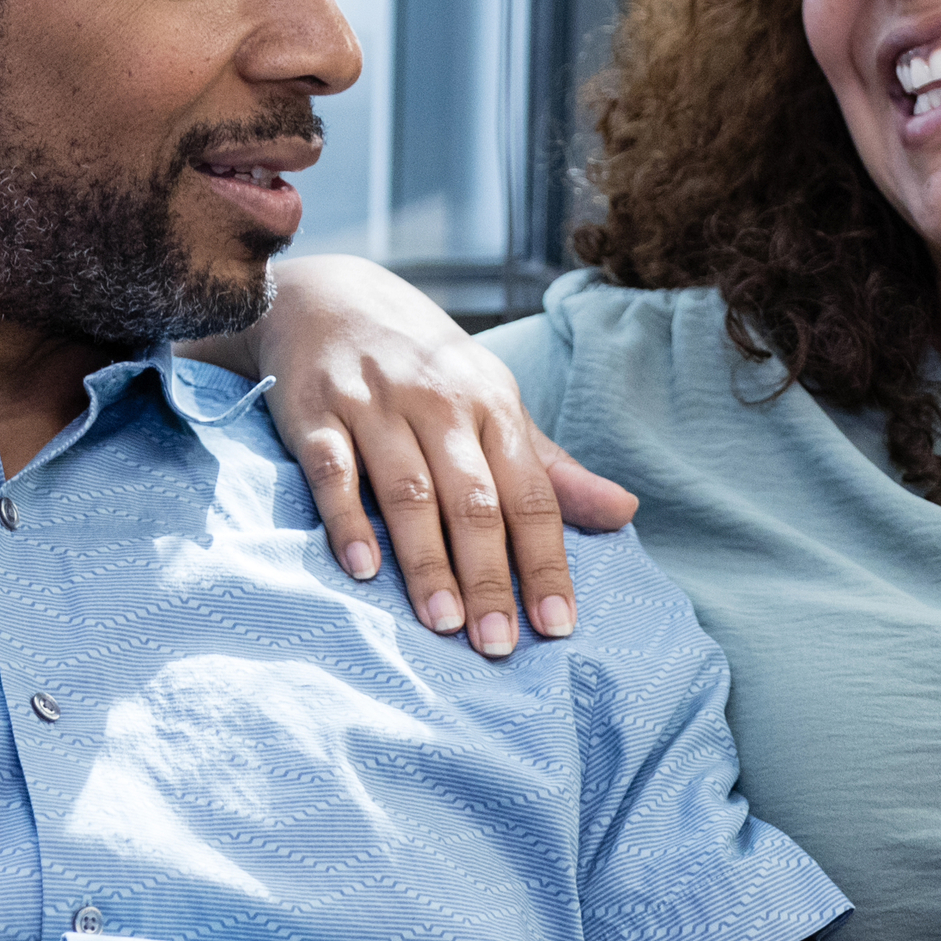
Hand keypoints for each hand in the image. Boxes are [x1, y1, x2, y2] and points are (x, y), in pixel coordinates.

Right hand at [247, 253, 638, 656]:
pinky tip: (364, 572)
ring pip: (409, 494)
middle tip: (499, 646)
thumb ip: (552, 468)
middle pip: (473, 501)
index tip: (559, 627)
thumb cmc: (425, 367)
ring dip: (428, 562)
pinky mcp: (315, 412)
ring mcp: (375, 405)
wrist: (329, 295)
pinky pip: (334, 473)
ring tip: (444, 624)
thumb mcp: (494, 403)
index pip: (531, 496)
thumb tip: (625, 514)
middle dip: (491, 578)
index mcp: (493, 405)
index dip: (547, 563)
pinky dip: (348, 522)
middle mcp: (438, 403)